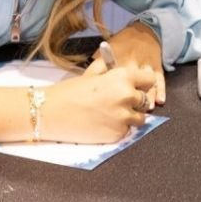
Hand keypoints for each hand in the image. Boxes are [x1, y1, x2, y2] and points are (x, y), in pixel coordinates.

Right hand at [42, 59, 158, 143]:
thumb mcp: (91, 74)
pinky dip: (117, 128)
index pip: (149, 80)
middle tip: (117, 103)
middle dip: (135, 102)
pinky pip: (126, 131)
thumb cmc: (69, 91)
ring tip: (110, 114)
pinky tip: (102, 124)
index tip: (135, 87)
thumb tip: (118, 67)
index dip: (142, 84)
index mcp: (122, 78)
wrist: (51, 113)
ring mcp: (123, 118)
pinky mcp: (117, 134)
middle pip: (145, 101)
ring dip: (129, 117)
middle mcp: (127, 97)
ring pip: (139, 119)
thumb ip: (109, 70)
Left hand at [87, 23, 165, 103]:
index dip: (111, 89)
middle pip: (132, 81)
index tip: (108, 101)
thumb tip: (88, 80)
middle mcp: (133, 61)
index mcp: (118, 57)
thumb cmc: (122, 43)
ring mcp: (146, 64)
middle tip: (128, 110)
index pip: (114, 75)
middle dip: (131, 95)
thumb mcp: (108, 48)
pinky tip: (160, 101)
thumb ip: (98, 62)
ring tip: (145, 109)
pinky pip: (160, 80)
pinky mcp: (157, 67)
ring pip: (148, 82)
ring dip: (147, 96)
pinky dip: (161, 91)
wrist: (144, 31)